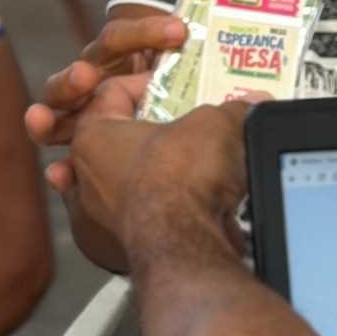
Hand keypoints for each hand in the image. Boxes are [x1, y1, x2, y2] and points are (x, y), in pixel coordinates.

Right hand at [25, 12, 189, 189]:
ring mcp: (78, 111)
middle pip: (77, 73)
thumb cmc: (169, 85)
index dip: (145, 32)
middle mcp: (91, 77)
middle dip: (77, 76)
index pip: (119, 37)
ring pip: (57, 110)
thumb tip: (243, 76)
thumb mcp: (180, 76)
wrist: (150, 122)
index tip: (178, 32)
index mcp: (115, 53)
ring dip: (49, 117)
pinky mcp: (78, 147)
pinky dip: (62, 170)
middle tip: (85, 77)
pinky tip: (59, 176)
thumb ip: (195, 69)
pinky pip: (64, 159)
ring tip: (39, 119)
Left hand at [68, 96, 255, 261]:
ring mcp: (93, 220)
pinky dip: (150, 213)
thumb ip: (233, 108)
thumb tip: (253, 103)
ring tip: (181, 172)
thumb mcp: (217, 122)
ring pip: (117, 185)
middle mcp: (83, 177)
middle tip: (178, 129)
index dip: (147, 83)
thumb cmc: (184, 173)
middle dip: (145, 134)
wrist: (186, 244)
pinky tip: (178, 210)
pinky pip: (130, 221)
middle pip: (112, 142)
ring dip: (144, 177)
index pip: (111, 93)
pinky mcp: (112, 252)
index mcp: (93, 135)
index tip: (173, 87)